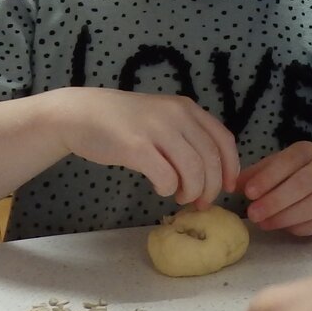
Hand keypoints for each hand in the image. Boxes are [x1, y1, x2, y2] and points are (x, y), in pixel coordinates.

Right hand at [55, 89, 238, 206]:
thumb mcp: (161, 117)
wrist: (80, 114)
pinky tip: (160, 187)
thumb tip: (211, 171)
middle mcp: (176, 115)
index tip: (228, 187)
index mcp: (186, 108)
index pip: (223, 140)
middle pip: (211, 159)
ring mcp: (156, 129)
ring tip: (179, 196)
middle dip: (211, 187)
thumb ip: (185, 135)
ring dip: (191, 191)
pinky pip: (166, 177)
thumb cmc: (122, 121)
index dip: (231, 168)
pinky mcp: (136, 147)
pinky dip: (168, 189)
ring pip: (193, 170)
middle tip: (200, 202)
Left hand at [239, 142, 311, 235]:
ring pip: (310, 207)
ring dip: (282, 218)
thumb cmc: (299, 173)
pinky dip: (296, 227)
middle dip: (274, 202)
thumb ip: (257, 173)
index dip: (268, 178)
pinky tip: (281, 227)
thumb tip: (234, 185)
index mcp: (308, 152)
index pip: (288, 162)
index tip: (249, 193)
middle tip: (252, 214)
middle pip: (301, 186)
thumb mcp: (279, 165)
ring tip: (262, 223)